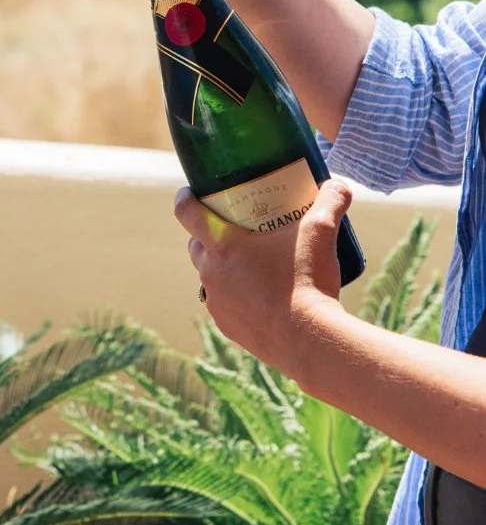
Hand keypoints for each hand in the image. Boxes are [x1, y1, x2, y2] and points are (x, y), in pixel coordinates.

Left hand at [174, 178, 351, 378]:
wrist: (309, 340)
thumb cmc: (308, 280)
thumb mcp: (322, 232)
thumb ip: (331, 201)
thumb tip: (339, 184)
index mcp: (222, 245)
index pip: (186, 212)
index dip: (185, 197)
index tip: (190, 191)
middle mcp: (210, 273)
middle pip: (196, 244)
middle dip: (208, 234)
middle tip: (233, 227)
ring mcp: (217, 302)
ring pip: (208, 276)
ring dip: (220, 266)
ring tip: (247, 262)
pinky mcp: (227, 327)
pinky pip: (223, 304)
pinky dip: (234, 296)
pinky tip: (254, 295)